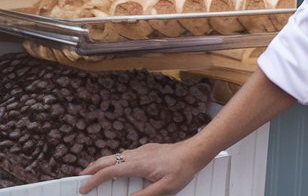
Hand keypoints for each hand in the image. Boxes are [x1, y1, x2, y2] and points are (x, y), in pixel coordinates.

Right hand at [79, 140, 202, 195]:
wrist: (196, 151)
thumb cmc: (183, 170)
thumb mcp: (164, 189)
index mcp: (139, 164)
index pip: (111, 171)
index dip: (94, 180)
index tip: (83, 188)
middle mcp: (138, 154)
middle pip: (109, 159)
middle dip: (92, 168)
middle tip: (80, 178)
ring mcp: (143, 150)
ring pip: (117, 155)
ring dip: (103, 163)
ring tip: (93, 173)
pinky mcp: (148, 149)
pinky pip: (126, 155)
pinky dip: (114, 161)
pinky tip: (116, 166)